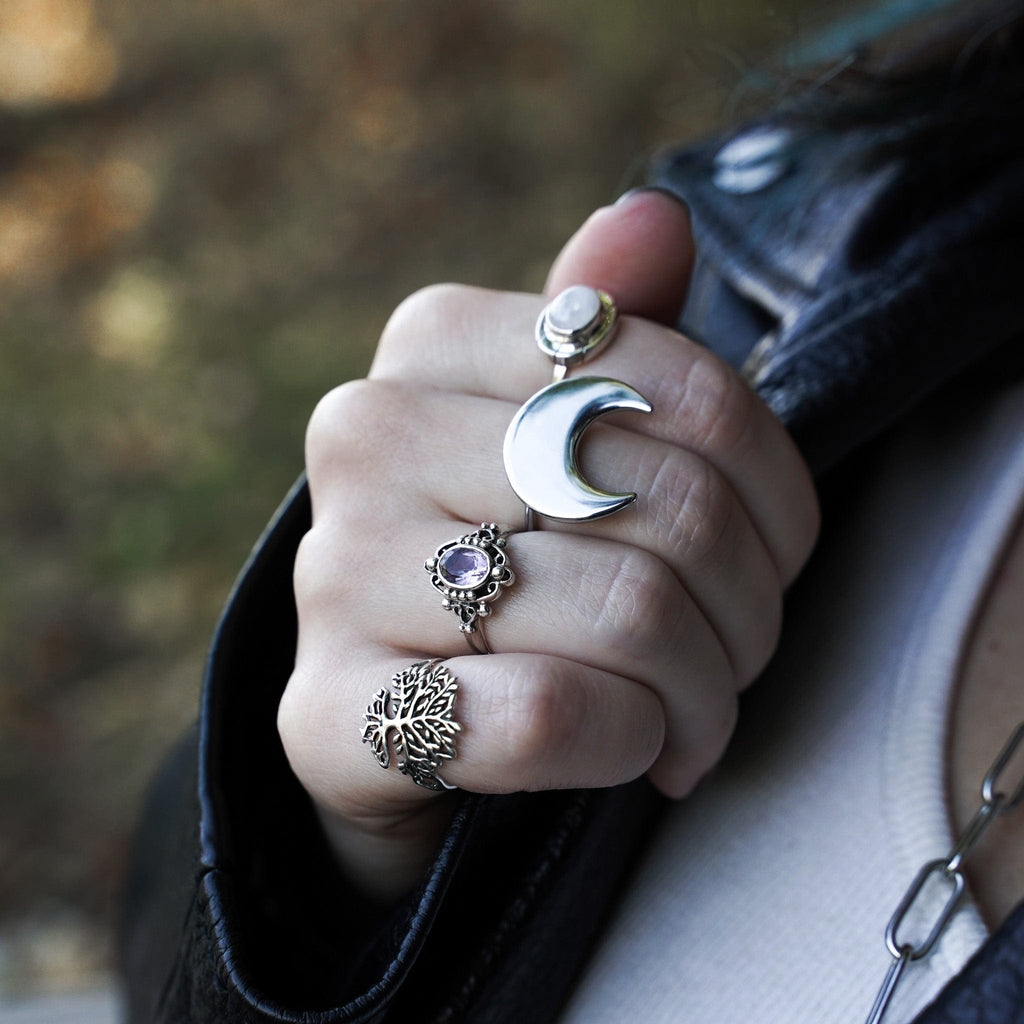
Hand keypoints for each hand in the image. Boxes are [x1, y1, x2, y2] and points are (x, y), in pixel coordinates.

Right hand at [278, 191, 819, 898]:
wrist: (391, 709)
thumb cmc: (503, 556)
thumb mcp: (559, 436)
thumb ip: (606, 330)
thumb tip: (653, 216)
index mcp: (430, 342)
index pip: (688, 391)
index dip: (774, 496)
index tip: (771, 558)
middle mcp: (365, 434)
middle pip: (673, 510)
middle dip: (746, 611)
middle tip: (735, 658)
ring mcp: (335, 573)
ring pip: (627, 617)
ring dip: (702, 692)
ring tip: (694, 717)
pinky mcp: (331, 712)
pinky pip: (545, 713)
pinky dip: (628, 741)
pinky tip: (631, 750)